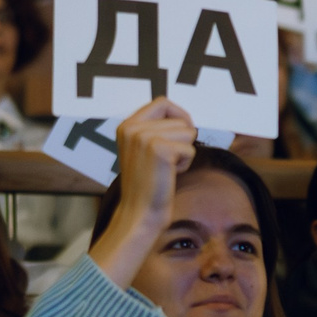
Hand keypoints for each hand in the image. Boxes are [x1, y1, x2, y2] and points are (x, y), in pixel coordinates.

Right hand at [89, 99, 199, 287]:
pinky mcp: (160, 150)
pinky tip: (169, 175)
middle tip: (166, 162)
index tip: (181, 134)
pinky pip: (190, 149)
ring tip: (165, 169)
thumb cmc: (148, 185)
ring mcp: (144, 137)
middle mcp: (132, 127)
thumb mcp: (145, 150)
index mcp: (126, 125)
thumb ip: (156, 129)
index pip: (163, 102)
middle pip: (179, 118)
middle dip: (182, 140)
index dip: (179, 116)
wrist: (140, 214)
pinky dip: (186, 164)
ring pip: (188, 132)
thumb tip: (185, 117)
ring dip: (184, 152)